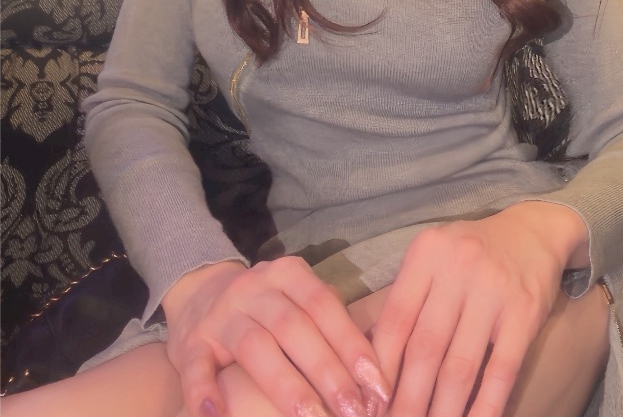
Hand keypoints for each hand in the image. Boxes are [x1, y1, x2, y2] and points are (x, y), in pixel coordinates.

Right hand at [162, 257, 391, 416]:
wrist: (198, 290)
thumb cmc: (264, 305)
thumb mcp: (295, 296)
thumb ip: (327, 319)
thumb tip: (374, 367)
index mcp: (286, 274)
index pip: (324, 306)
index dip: (352, 344)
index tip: (378, 384)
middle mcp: (253, 288)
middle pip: (293, 327)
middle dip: (327, 371)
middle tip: (353, 410)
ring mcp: (220, 315)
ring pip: (254, 346)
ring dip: (285, 386)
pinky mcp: (190, 343)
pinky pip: (196, 367)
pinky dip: (205, 393)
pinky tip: (217, 416)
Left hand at [371, 202, 588, 416]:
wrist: (532, 231)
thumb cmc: (471, 252)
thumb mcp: (434, 258)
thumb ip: (408, 299)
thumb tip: (373, 363)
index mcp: (426, 253)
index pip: (395, 321)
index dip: (380, 369)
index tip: (370, 404)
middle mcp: (457, 267)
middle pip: (424, 348)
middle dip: (407, 400)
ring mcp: (493, 290)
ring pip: (460, 366)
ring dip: (442, 411)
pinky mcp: (524, 313)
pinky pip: (501, 370)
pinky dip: (486, 407)